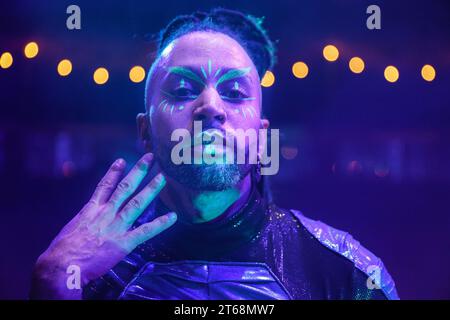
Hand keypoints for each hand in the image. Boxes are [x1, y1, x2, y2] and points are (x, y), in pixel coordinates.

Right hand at [30, 153, 175, 298]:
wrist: (63, 266)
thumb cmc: (62, 250)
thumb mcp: (73, 228)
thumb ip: (85, 221)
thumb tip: (89, 220)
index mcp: (91, 210)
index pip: (104, 186)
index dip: (113, 172)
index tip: (122, 160)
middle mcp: (106, 214)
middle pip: (125, 188)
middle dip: (138, 172)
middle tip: (149, 158)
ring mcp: (116, 227)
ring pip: (137, 203)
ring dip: (151, 189)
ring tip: (162, 177)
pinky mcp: (124, 243)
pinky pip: (145, 231)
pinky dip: (160, 224)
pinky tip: (172, 217)